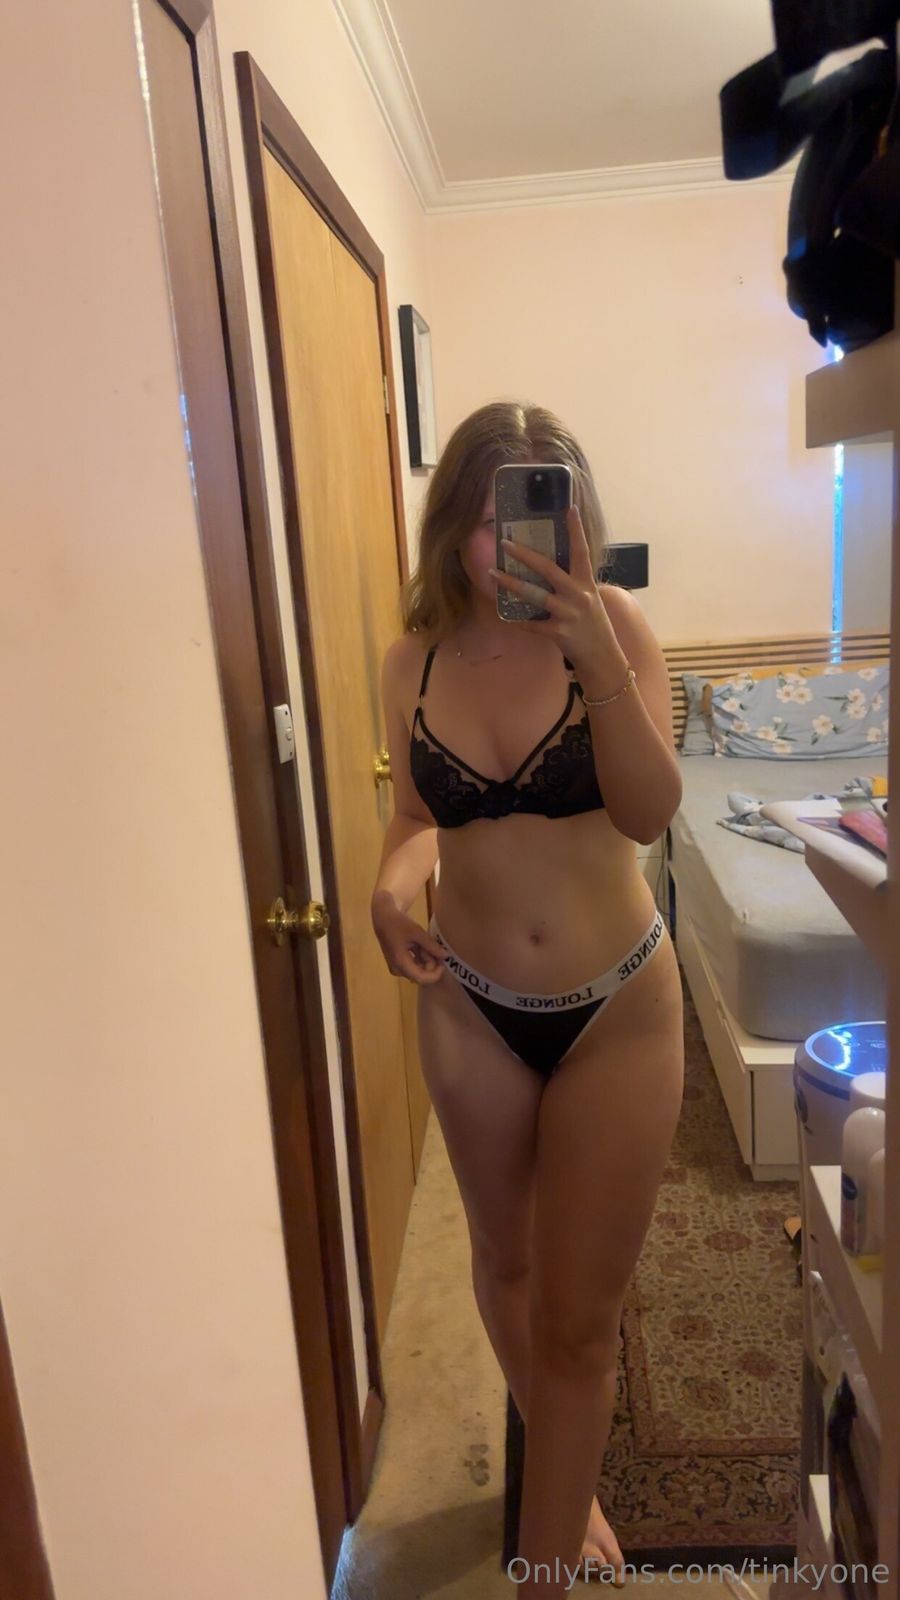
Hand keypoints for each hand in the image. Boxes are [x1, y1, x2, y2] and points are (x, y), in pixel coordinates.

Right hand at [372, 898, 446, 985]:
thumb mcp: (417, 932)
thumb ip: (432, 946)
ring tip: (421, 942)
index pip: (422, 979)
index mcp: (401, 963)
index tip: (443, 963)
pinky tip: (417, 944)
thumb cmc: (398, 923)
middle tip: (430, 944)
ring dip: (425, 957)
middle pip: (421, 974)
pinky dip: (420, 956)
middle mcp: (398, 969)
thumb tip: (445, 956)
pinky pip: (413, 965)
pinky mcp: (398, 963)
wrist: (382, 917)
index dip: (436, 974)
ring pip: (418, 969)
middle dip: (430, 961)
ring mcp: (397, 967)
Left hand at [488, 505, 626, 681]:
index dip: (575, 530)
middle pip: (548, 568)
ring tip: (492, 573)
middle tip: (505, 543)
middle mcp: (578, 594)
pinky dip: (517, 620)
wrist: (603, 657)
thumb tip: (549, 568)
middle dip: (524, 554)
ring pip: (534, 594)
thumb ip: (573, 584)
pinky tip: (504, 615)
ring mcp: (568, 613)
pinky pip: (532, 624)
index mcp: (586, 583)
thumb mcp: (590, 599)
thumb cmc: (594, 625)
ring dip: (511, 583)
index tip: (569, 508)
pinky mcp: (558, 632)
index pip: (581, 550)